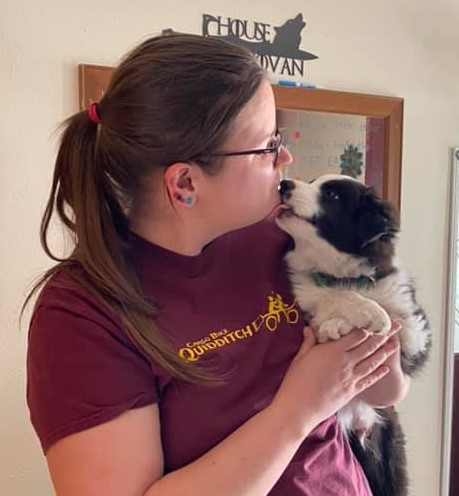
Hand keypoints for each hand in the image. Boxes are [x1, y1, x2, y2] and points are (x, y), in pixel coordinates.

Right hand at [269, 325, 399, 437]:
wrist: (300, 408)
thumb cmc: (296, 381)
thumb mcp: (300, 358)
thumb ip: (309, 342)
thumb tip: (309, 328)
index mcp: (333, 351)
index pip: (356, 336)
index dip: (367, 328)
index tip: (375, 321)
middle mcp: (346, 362)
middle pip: (368, 346)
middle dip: (383, 335)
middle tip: (395, 327)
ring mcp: (351, 378)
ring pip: (372, 362)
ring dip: (384, 352)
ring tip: (394, 344)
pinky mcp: (352, 391)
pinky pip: (369, 380)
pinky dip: (378, 373)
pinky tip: (385, 369)